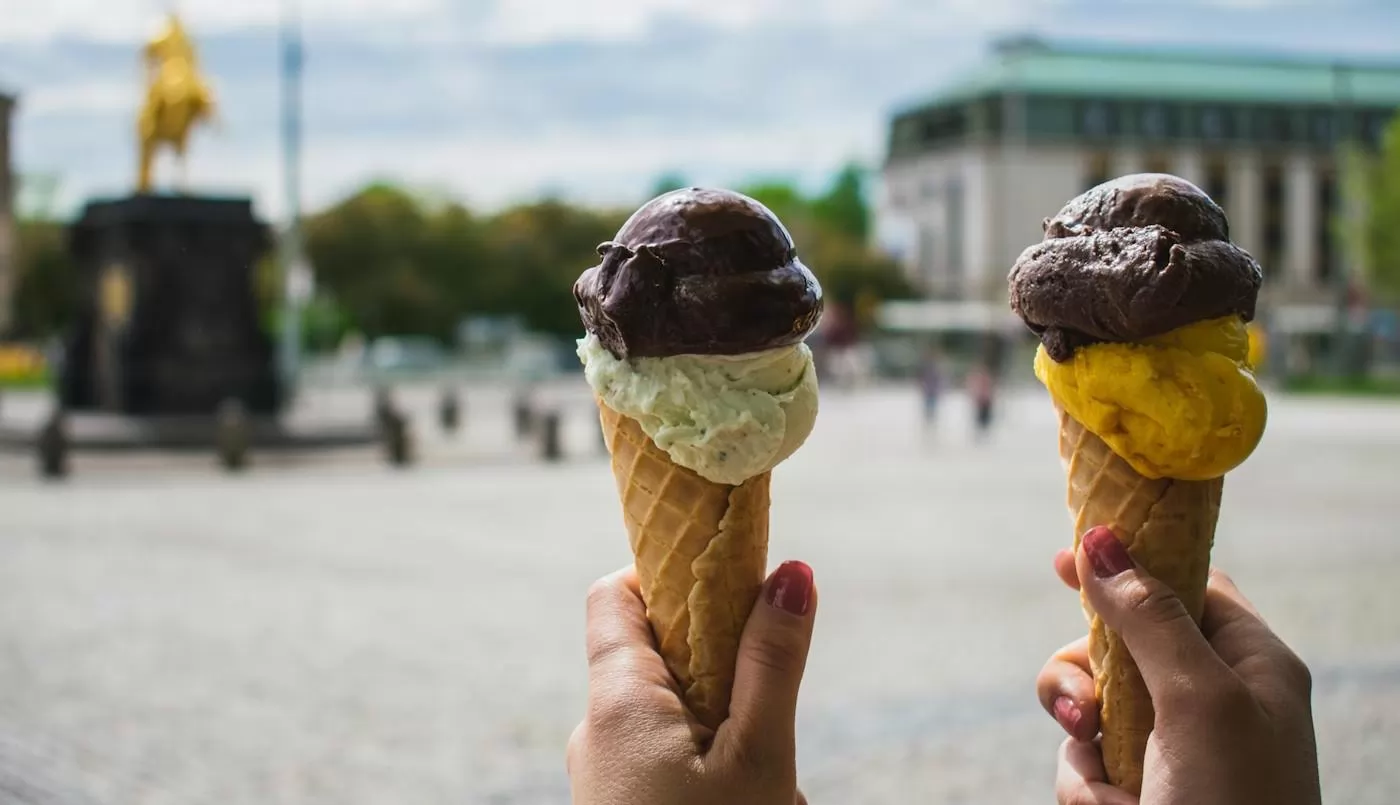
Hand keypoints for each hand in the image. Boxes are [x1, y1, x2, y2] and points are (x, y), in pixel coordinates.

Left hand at [568, 561, 816, 804]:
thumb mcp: (757, 755)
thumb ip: (771, 664)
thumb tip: (793, 573)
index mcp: (618, 699)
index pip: (616, 593)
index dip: (669, 573)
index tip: (728, 584)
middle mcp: (596, 728)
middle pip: (659, 653)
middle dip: (723, 664)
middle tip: (768, 699)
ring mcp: (604, 768)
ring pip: (674, 710)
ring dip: (726, 722)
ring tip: (768, 772)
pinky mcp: (619, 798)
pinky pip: (667, 754)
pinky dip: (710, 760)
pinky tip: (745, 794)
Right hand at [1036, 526, 1320, 804]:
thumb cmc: (1238, 804)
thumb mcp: (1199, 699)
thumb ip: (1149, 618)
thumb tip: (1100, 539)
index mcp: (1250, 664)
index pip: (1187, 584)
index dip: (1130, 565)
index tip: (1065, 558)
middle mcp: (1209, 699)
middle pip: (1118, 643)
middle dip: (1086, 674)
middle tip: (1085, 705)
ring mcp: (1171, 748)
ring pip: (1088, 704)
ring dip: (1082, 741)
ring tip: (1109, 785)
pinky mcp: (1137, 790)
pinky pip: (1082, 761)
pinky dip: (1087, 787)